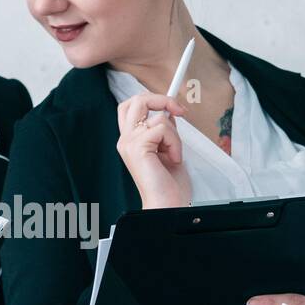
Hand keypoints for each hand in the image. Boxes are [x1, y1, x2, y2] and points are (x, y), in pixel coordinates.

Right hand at [115, 92, 191, 208]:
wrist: (166, 204)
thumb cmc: (167, 184)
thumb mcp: (167, 148)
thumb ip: (164, 130)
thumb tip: (169, 113)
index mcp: (129, 140)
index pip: (131, 106)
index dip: (151, 99)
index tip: (173, 107)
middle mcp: (125, 140)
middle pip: (137, 100)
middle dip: (161, 100)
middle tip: (178, 111)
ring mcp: (129, 143)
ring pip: (157, 117)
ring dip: (175, 135)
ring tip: (174, 154)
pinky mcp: (138, 147)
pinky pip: (163, 129)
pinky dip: (175, 143)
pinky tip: (173, 159)